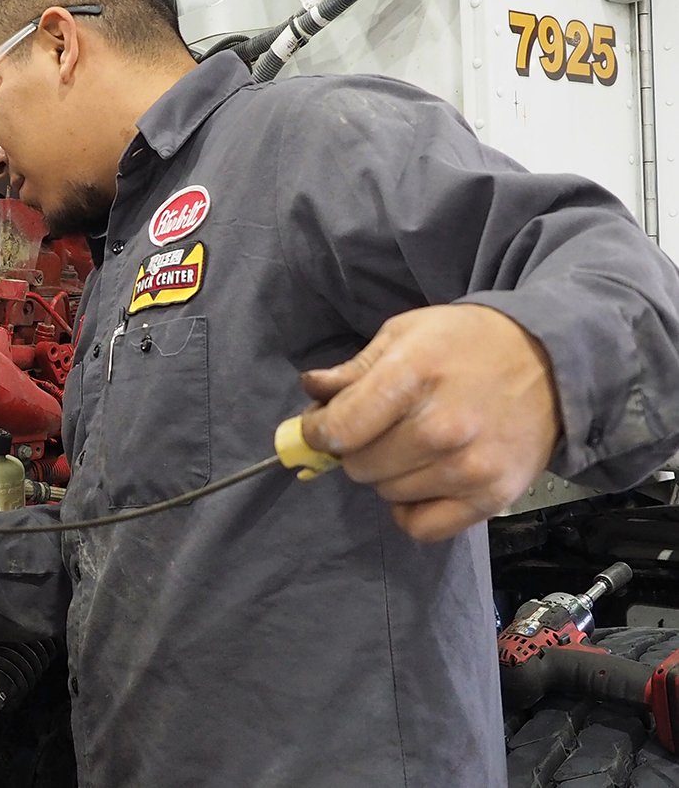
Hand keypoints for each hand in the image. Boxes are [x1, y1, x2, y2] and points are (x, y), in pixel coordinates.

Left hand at [300, 304, 560, 542]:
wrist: (552, 363)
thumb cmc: (467, 344)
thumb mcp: (406, 334)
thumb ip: (353, 369)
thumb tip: (310, 390)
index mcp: (414, 377)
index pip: (338, 430)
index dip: (318, 430)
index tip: (323, 424)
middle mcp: (442, 428)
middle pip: (358, 465)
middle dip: (357, 448)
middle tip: (382, 428)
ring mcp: (468, 468)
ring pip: (386, 493)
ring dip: (389, 474)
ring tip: (416, 445)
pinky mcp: (491, 498)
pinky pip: (421, 527)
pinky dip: (413, 510)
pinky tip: (424, 481)